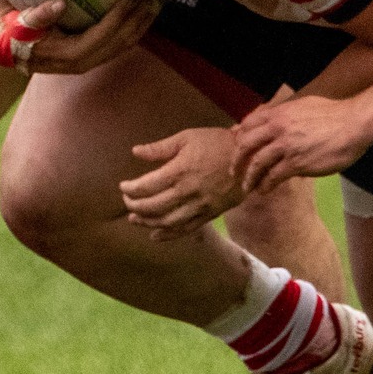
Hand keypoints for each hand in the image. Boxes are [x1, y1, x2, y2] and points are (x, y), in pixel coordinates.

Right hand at [0, 0, 157, 75]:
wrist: (10, 46)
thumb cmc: (15, 30)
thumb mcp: (20, 23)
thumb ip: (36, 16)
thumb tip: (58, 5)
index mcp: (67, 56)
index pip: (98, 38)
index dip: (116, 20)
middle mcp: (81, 63)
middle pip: (116, 44)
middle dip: (135, 22)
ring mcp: (88, 61)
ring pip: (120, 47)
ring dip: (138, 27)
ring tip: (152, 6)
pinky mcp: (92, 56)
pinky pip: (117, 45)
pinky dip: (131, 30)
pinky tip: (141, 16)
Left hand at [121, 128, 242, 239]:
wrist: (249, 158)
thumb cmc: (216, 143)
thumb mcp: (187, 138)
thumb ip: (160, 148)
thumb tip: (135, 152)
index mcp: (180, 170)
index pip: (146, 186)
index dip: (130, 189)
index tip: (123, 187)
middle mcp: (187, 191)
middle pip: (152, 206)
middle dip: (134, 206)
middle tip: (127, 201)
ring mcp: (199, 206)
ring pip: (166, 222)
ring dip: (147, 223)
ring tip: (135, 219)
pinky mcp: (209, 214)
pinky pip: (186, 229)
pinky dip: (168, 235)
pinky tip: (155, 235)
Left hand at [233, 95, 372, 194]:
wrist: (354, 124)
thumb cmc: (334, 114)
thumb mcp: (304, 105)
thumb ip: (286, 114)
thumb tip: (277, 120)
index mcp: (279, 113)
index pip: (248, 124)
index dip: (239, 137)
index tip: (236, 148)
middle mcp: (278, 128)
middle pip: (246, 145)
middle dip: (237, 160)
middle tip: (234, 171)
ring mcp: (286, 146)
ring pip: (257, 163)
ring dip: (249, 178)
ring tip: (246, 187)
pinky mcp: (297, 163)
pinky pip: (273, 177)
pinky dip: (265, 185)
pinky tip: (264, 190)